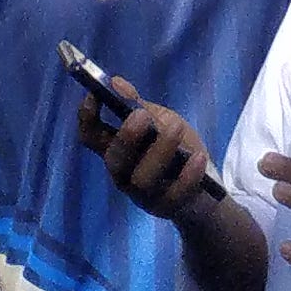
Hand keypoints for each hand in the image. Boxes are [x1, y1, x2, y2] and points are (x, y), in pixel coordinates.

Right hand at [89, 77, 226, 220]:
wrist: (203, 186)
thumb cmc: (176, 148)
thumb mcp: (160, 121)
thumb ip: (140, 106)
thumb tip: (116, 83)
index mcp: (116, 149)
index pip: (90, 136)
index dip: (87, 117)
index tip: (95, 96)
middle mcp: (123, 173)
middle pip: (114, 159)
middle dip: (126, 137)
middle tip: (140, 115)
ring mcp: (144, 194)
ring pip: (143, 179)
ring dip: (160, 150)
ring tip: (176, 125)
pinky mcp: (168, 207)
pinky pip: (175, 194)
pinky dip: (187, 176)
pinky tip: (198, 156)